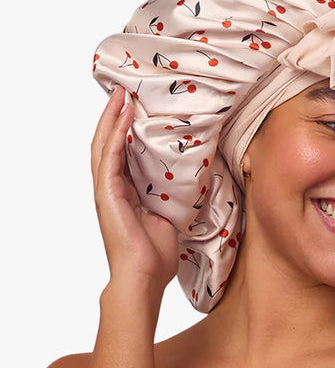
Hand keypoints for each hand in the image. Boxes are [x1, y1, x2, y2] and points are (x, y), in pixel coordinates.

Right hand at [91, 87, 179, 291]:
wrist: (145, 277)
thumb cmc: (157, 254)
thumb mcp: (171, 216)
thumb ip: (175, 197)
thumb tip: (196, 183)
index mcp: (127, 192)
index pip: (123, 153)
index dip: (128, 129)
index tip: (139, 107)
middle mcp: (113, 188)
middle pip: (109, 143)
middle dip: (116, 116)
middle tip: (127, 90)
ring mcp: (107, 190)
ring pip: (104, 144)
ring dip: (112, 117)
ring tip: (122, 94)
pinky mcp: (107, 194)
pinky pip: (109, 157)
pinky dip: (115, 134)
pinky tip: (124, 116)